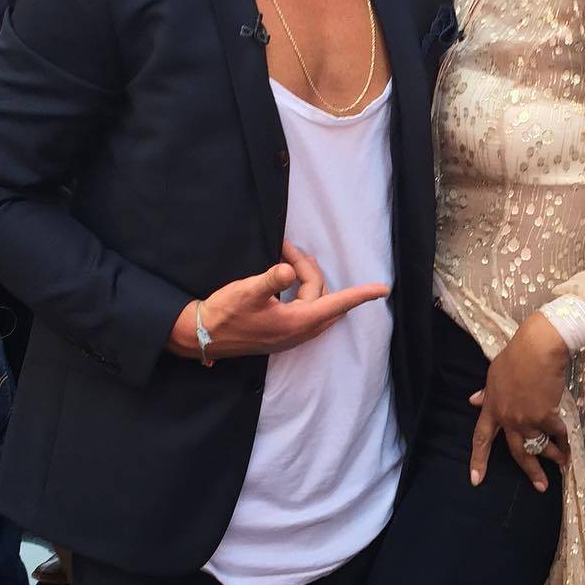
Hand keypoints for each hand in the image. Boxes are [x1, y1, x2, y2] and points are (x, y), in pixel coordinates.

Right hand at [167, 242, 387, 361]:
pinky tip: (286, 279)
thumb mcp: (246, 292)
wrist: (202, 336)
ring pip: (313, 301)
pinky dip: (300, 290)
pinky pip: (304, 309)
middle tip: (286, 248)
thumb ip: (270, 279)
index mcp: (297, 321)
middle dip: (310, 269)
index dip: (361, 295)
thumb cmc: (224, 313)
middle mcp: (300, 331)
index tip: (383, 289)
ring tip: (286, 256)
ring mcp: (291, 335)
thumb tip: (288, 269)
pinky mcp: (282, 333)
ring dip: (304, 278)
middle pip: (321, 295)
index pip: (337, 303)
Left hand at [469, 312, 569, 492]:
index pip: (481, 438)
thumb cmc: (516, 356)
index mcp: (492, 408)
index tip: (476, 480)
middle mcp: (507, 418)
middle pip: (516, 452)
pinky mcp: (546, 416)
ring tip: (561, 464)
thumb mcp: (495, 374)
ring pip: (539, 445)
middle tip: (540, 487)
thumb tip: (474, 401)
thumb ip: (487, 393)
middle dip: (530, 471)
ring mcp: (526, 419)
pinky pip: (557, 434)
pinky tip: (570, 447)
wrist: (537, 349)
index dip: (478, 460)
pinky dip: (565, 441)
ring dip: (553, 456)